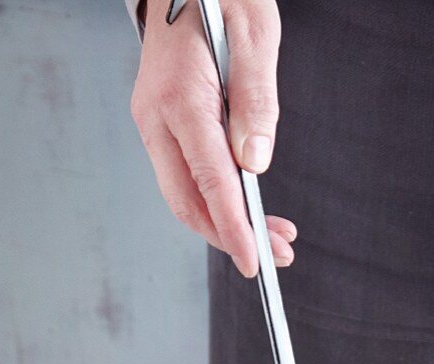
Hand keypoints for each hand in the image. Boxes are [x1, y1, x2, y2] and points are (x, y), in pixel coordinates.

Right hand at [130, 0, 293, 276]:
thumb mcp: (254, 34)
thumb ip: (256, 100)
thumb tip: (254, 163)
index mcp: (180, 96)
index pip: (209, 180)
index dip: (232, 227)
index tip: (253, 259)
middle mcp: (157, 116)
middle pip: (188, 201)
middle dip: (231, 237)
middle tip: (278, 255)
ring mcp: (155, 122)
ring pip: (186, 194)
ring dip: (227, 223)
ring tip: (274, 235)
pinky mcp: (163, 124)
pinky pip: (188, 175)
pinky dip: (218, 200)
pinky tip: (248, 206)